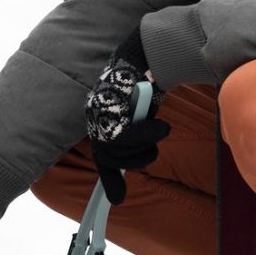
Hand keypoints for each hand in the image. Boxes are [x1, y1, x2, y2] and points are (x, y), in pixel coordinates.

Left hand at [85, 29, 170, 203]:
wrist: (146, 53)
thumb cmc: (144, 85)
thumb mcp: (141, 118)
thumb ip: (136, 140)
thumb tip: (143, 154)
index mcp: (99, 121)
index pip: (102, 156)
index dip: (110, 180)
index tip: (117, 200)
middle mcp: (94, 118)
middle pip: (111, 158)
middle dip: (136, 159)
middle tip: (153, 147)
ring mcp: (99, 112)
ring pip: (119, 149)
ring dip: (146, 145)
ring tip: (160, 129)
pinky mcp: (109, 108)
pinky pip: (126, 136)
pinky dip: (148, 134)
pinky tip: (161, 126)